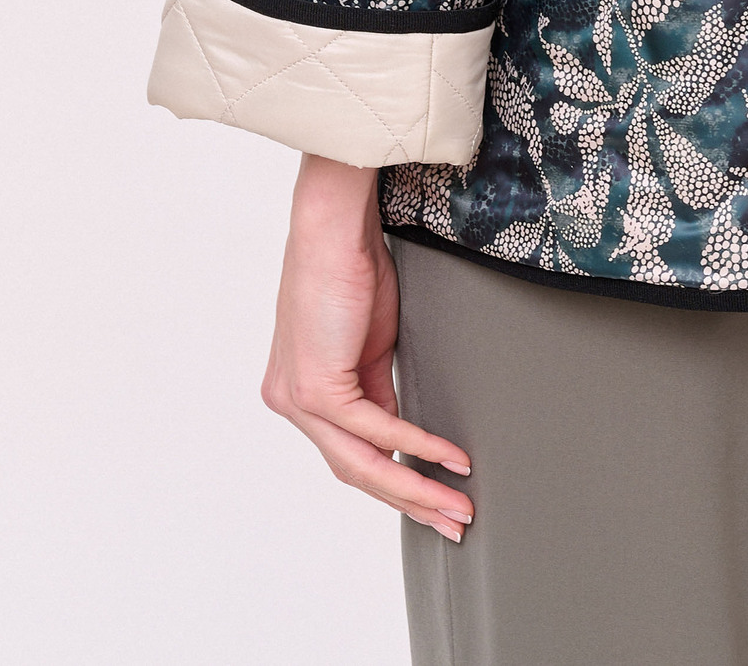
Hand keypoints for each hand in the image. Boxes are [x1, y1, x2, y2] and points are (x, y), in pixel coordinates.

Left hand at [260, 153, 474, 538]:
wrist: (334, 225)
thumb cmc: (353, 268)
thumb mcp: (371, 344)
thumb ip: (378, 391)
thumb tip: (399, 438)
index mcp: (302, 393)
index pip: (352, 454)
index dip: (397, 482)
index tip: (436, 500)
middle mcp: (291, 403)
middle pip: (355, 472)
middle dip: (410, 502)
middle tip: (452, 523)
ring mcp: (297, 400)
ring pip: (361, 464)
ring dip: (416, 489)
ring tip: (457, 505)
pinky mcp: (314, 388)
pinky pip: (374, 430)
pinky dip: (417, 445)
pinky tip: (448, 458)